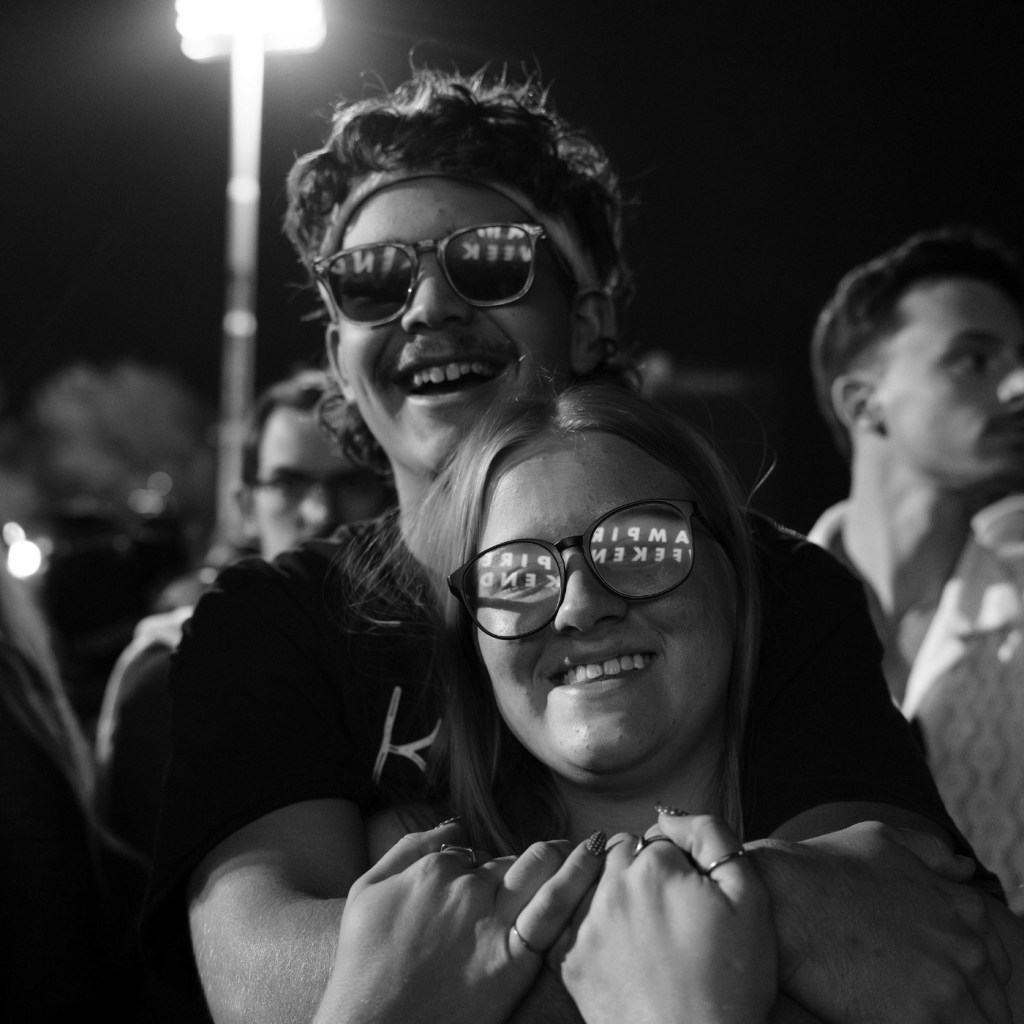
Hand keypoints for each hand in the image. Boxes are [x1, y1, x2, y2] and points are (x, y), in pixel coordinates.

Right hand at [314, 821, 603, 1023]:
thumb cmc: (362, 964)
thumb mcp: (367, 890)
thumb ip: (409, 848)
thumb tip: (452, 826)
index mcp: (435, 867)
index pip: (474, 855)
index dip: (482, 870)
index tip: (491, 885)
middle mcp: (468, 885)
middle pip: (510, 861)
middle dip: (530, 860)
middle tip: (554, 861)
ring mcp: (493, 919)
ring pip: (537, 868)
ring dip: (563, 854)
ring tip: (594, 848)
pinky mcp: (514, 957)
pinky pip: (554, 907)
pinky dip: (579, 875)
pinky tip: (597, 856)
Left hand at [552, 814, 775, 1023]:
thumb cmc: (732, 980)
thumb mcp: (748, 897)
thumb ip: (712, 835)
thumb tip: (669, 815)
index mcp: (653, 866)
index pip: (659, 841)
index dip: (680, 868)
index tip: (692, 900)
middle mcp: (610, 886)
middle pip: (621, 854)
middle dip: (642, 873)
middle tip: (669, 915)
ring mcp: (583, 923)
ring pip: (593, 882)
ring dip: (612, 894)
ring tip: (644, 932)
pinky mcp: (566, 959)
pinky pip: (569, 919)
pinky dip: (587, 924)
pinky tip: (616, 948)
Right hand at [757, 820, 1011, 1023]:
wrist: (780, 901)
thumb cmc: (822, 868)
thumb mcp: (880, 840)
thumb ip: (930, 852)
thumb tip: (964, 867)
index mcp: (962, 907)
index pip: (994, 962)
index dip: (966, 977)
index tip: (936, 983)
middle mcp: (966, 947)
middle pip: (991, 1001)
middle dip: (963, 1005)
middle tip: (918, 1000)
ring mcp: (949, 985)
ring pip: (979, 1023)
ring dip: (950, 1020)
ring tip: (907, 1011)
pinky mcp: (923, 1019)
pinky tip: (894, 1019)